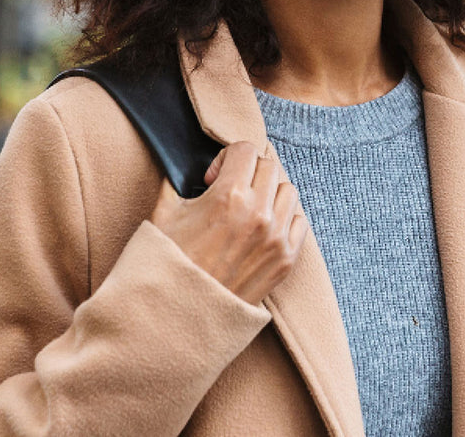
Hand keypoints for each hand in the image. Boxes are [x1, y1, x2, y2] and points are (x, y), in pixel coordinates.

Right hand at [148, 141, 308, 304]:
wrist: (181, 314)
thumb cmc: (169, 265)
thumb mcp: (164, 213)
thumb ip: (176, 180)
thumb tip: (183, 162)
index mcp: (229, 196)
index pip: (245, 150)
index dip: (225, 158)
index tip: (214, 177)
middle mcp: (259, 214)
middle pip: (269, 166)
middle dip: (248, 171)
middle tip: (231, 189)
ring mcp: (276, 238)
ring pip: (288, 191)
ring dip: (269, 192)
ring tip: (249, 207)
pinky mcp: (286, 260)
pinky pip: (299, 222)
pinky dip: (285, 218)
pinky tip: (264, 227)